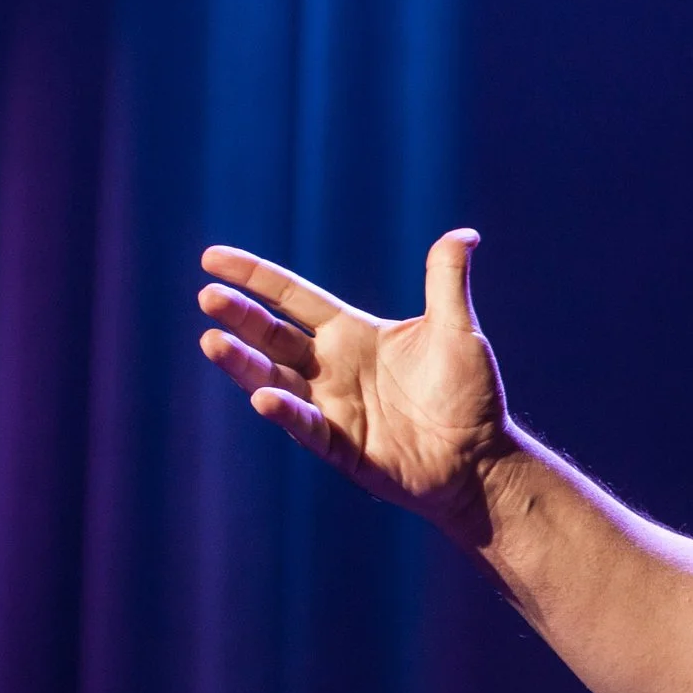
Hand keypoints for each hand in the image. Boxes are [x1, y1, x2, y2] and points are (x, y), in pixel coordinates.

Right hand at [197, 230, 513, 537]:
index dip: (255, 277)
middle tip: (209, 297)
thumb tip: (465, 233)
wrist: (484, 459)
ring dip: (244, 364)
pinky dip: (286, 413)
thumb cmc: (470, 394)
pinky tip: (264, 398)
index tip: (211, 258)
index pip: (292, 298)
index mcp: (352, 334)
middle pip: (273, 336)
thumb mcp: (458, 329)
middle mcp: (332, 368)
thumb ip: (447, 280)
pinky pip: (306, 427)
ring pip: (275, 380)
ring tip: (212, 342)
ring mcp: (332, 408)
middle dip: (240, 317)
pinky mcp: (340, 447)